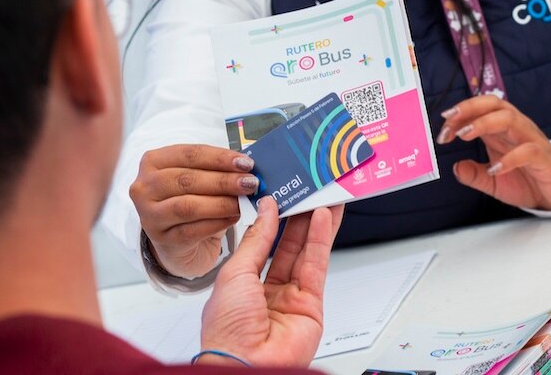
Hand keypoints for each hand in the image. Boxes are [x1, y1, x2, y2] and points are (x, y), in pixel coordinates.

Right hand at [129, 144, 258, 278]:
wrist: (175, 241)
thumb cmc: (188, 200)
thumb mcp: (196, 178)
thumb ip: (215, 170)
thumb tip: (247, 167)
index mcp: (153, 161)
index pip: (189, 154)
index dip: (220, 158)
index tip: (246, 163)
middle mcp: (145, 187)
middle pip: (188, 179)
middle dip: (223, 180)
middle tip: (250, 183)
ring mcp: (149, 215)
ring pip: (188, 206)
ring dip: (221, 203)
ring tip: (243, 202)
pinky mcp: (162, 239)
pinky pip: (193, 230)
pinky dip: (217, 223)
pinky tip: (234, 218)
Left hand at [199, 197, 342, 367]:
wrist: (244, 364)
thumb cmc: (227, 330)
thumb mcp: (234, 273)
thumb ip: (256, 240)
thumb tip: (267, 212)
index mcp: (241, 285)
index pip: (260, 245)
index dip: (270, 220)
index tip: (278, 195)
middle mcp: (267, 292)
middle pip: (286, 246)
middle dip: (297, 218)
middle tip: (306, 192)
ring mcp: (290, 299)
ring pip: (305, 253)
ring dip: (314, 224)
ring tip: (321, 197)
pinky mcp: (312, 306)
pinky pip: (317, 266)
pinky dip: (321, 240)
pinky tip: (324, 219)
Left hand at [437, 95, 550, 210]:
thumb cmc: (528, 180)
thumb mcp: (494, 181)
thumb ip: (475, 174)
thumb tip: (455, 169)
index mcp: (502, 130)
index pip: (480, 109)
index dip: (460, 114)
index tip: (442, 128)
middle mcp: (516, 128)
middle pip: (494, 104)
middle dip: (469, 107)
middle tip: (448, 120)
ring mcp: (531, 140)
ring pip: (509, 119)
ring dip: (484, 123)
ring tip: (464, 134)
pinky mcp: (543, 157)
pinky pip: (528, 150)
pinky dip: (509, 159)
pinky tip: (495, 169)